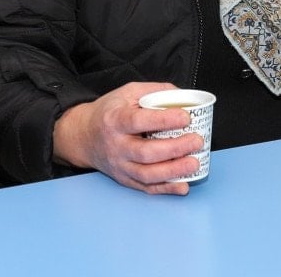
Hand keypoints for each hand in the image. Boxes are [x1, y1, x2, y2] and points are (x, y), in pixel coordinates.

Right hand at [52, 82, 204, 194]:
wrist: (84, 136)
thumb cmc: (109, 112)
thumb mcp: (128, 92)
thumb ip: (155, 91)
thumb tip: (184, 96)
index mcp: (115, 120)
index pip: (139, 121)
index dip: (164, 120)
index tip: (186, 116)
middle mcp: (116, 146)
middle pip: (145, 152)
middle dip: (174, 148)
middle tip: (196, 140)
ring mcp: (120, 166)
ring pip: (147, 174)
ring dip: (173, 171)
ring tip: (194, 163)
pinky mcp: (124, 179)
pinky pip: (146, 188)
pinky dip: (166, 189)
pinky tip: (183, 186)